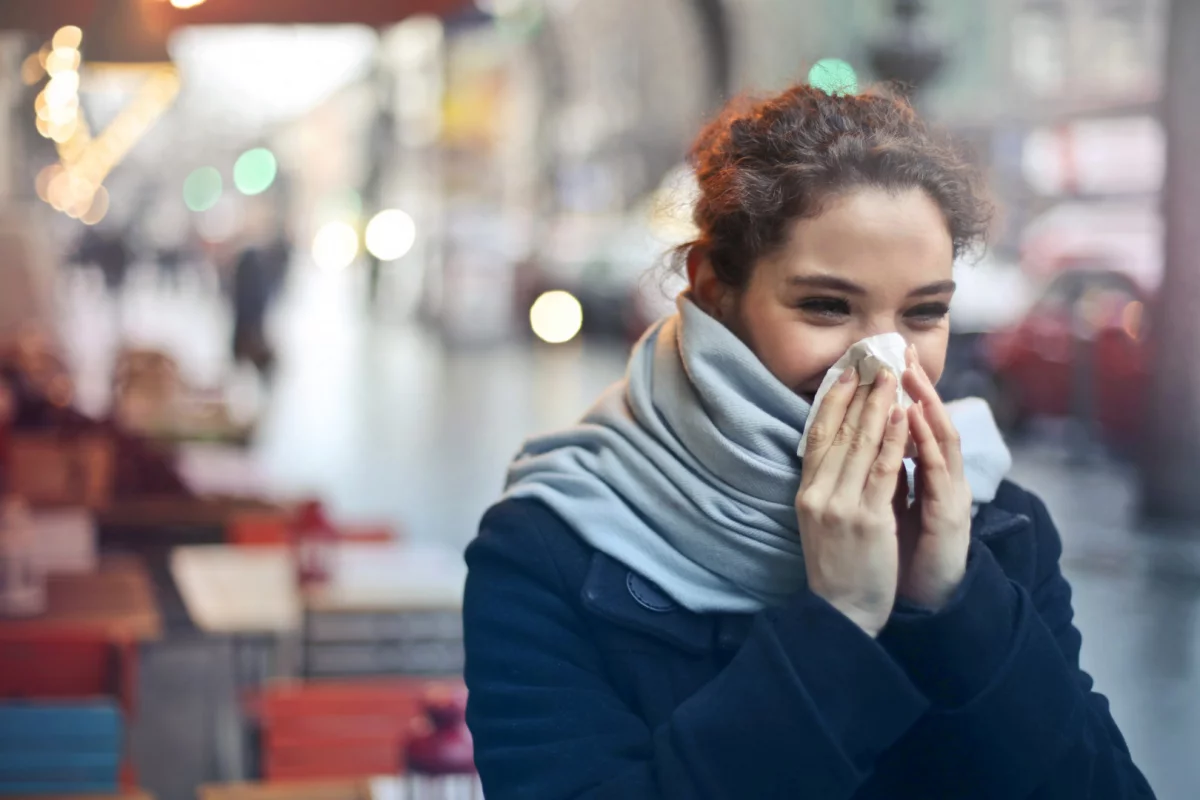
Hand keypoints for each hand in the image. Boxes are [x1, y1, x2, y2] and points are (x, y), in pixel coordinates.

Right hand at [796, 366, 909, 637]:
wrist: (841, 613)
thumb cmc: (836, 568)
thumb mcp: (820, 521)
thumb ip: (826, 487)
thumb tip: (838, 452)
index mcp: (806, 493)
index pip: (816, 435)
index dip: (831, 401)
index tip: (845, 372)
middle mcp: (819, 494)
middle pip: (839, 432)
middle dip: (858, 393)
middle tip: (873, 359)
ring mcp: (841, 506)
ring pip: (861, 445)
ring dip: (877, 406)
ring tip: (891, 376)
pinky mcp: (867, 520)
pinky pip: (883, 471)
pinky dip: (894, 440)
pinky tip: (902, 416)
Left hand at [895, 346, 973, 610]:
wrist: (916, 601)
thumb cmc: (899, 554)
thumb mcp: (885, 506)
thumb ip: (884, 473)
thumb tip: (863, 441)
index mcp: (927, 477)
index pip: (915, 425)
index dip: (903, 392)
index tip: (887, 359)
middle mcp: (942, 480)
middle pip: (931, 423)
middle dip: (917, 386)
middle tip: (902, 350)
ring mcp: (950, 496)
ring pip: (941, 440)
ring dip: (927, 404)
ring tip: (911, 374)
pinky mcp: (951, 515)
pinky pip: (938, 472)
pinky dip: (927, 442)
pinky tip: (917, 418)